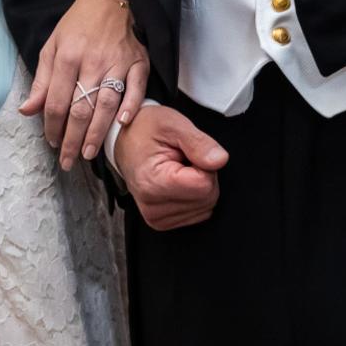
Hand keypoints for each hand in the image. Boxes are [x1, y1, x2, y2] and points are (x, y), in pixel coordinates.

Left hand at [19, 0, 149, 169]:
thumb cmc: (77, 25)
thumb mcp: (52, 46)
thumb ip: (42, 81)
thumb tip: (27, 111)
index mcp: (67, 57)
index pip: (58, 101)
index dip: (53, 127)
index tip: (52, 143)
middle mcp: (92, 61)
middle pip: (81, 108)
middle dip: (72, 140)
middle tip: (69, 161)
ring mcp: (117, 62)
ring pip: (106, 104)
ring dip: (97, 133)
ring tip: (88, 154)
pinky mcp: (138, 62)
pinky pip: (136, 88)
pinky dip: (131, 106)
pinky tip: (123, 124)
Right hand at [112, 104, 227, 230]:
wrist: (124, 141)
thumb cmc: (146, 129)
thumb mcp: (172, 123)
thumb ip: (198, 142)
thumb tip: (220, 160)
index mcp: (153, 182)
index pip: (205, 185)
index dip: (205, 163)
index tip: (188, 152)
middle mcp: (153, 206)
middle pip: (208, 198)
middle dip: (204, 174)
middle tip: (184, 158)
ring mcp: (156, 217)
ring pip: (205, 207)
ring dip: (199, 185)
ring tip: (178, 168)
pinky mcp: (161, 222)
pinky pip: (198, 213)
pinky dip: (194, 195)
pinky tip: (178, 181)